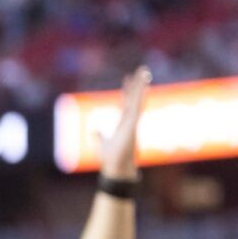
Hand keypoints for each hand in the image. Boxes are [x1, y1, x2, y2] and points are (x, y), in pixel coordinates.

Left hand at [98, 65, 151, 181]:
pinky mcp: (133, 125)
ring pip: (138, 100)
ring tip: (144, 71)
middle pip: (134, 98)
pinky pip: (137, 108)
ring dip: (141, 86)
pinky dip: (140, 97)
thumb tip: (92, 130)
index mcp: (124, 123)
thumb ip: (98, 136)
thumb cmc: (111, 159)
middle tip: (142, 69)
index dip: (127, 90)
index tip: (128, 78)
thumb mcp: (101, 144)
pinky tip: (145, 87)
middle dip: (138, 84)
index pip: (126, 102)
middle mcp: (130, 120)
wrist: (116, 169)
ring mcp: (132, 122)